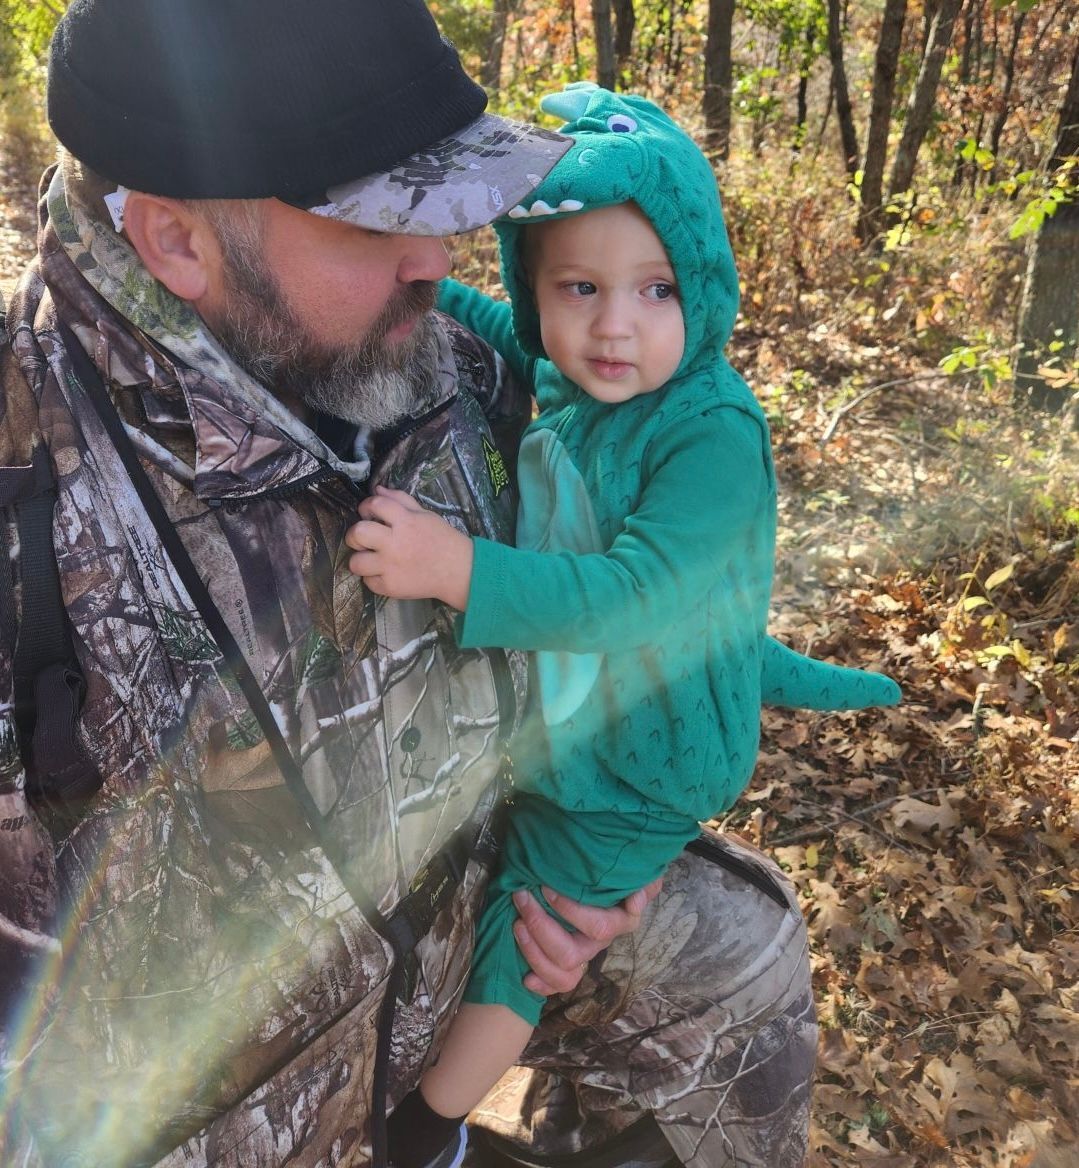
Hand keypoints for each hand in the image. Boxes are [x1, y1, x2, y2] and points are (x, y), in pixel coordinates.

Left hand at [345, 486, 473, 609]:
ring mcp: (391, 567)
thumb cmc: (441, 539)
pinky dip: (373, 578)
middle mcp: (395, 543)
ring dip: (360, 560)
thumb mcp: (424, 514)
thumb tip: (377, 489)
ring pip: (356, 562)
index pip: (375, 504)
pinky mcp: (391, 587)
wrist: (458, 570)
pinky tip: (385, 573)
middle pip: (358, 533)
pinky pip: (368, 582)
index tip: (368, 513)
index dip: (366, 506)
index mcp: (405, 521)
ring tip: (371, 560)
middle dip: (354, 534)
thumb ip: (400, 500)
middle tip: (362, 539)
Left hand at [512, 877, 663, 995]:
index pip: (599, 926)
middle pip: (573, 953)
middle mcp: (599, 942)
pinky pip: (557, 986)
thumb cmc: (611, 869)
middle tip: (522, 897)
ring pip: (564, 973)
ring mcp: (583, 955)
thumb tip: (635, 903)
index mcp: (618, 920)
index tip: (546, 888)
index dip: (571, 912)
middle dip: (542, 927)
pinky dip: (542, 985)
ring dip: (535, 953)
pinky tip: (526, 978)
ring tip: (516, 925)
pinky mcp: (568, 965)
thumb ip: (643, 882)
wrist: (598, 876)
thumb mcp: (632, 868)